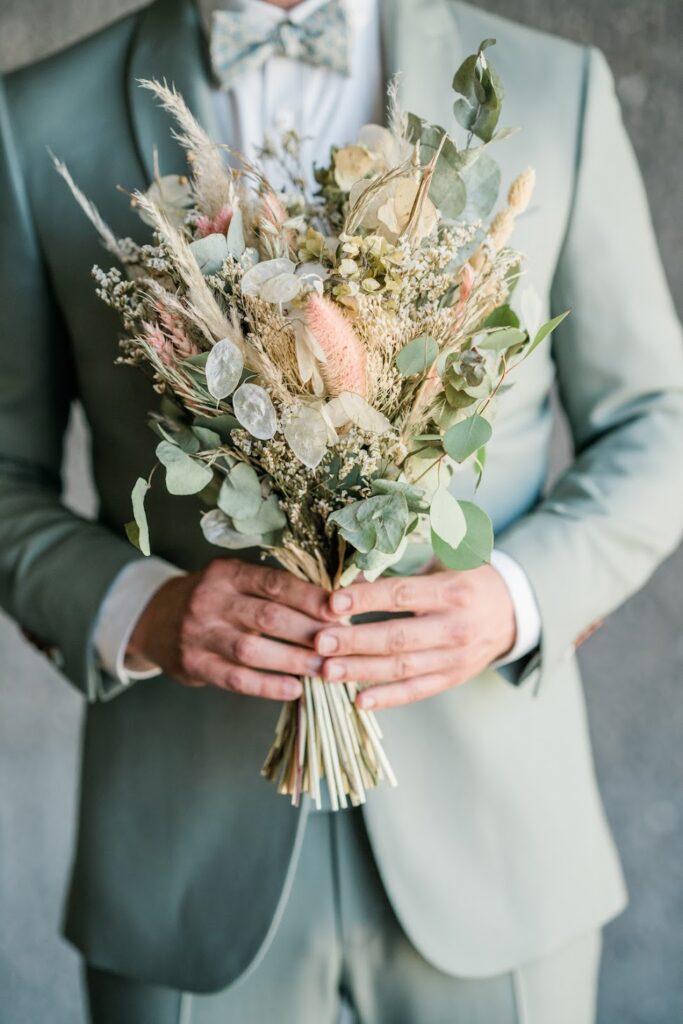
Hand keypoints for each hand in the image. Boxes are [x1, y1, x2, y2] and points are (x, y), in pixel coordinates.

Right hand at [128, 560, 334, 699]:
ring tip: (324, 669)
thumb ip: (281, 586)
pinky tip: (293, 689)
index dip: (309, 596)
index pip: (274, 583)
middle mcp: (210, 600)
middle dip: (308, 631)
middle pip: (267, 616)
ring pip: (252, 650)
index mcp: (226, 573)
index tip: (341, 609)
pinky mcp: (193, 665)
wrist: (156, 619)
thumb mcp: (238, 580)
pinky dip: (267, 686)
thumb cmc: (216, 598)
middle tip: (341, 643)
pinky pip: (235, 678)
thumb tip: (344, 587)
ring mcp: (198, 634)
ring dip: (292, 661)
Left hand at [314, 565, 515, 709]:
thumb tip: (349, 573)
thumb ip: (401, 565)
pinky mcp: (452, 678)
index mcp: (453, 591)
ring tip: (327, 672)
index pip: (403, 595)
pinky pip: (416, 691)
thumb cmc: (466, 577)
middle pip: (398, 638)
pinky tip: (359, 701)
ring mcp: (455, 657)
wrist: (511, 610)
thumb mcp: (445, 559)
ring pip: (402, 669)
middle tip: (319, 642)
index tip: (333, 602)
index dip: (367, 599)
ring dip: (362, 672)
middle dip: (355, 641)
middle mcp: (456, 627)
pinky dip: (387, 698)